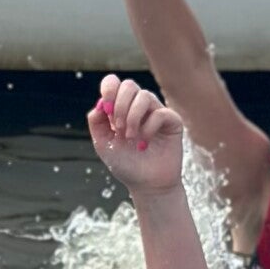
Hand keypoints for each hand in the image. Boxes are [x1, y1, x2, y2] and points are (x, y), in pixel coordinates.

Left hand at [90, 74, 184, 195]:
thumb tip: (99, 104)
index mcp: (121, 108)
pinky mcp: (172, 121)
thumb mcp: (104, 145)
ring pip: (144, 96)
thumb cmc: (126, 164)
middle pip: (129, 85)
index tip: (106, 108)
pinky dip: (148, 128)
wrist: (146, 184)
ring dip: (132, 117)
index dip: (109, 88)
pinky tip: (145, 142)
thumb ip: (97, 123)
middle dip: (120, 105)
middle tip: (118, 128)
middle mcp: (139, 107)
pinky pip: (160, 113)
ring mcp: (156, 112)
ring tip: (130, 137)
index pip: (114, 84)